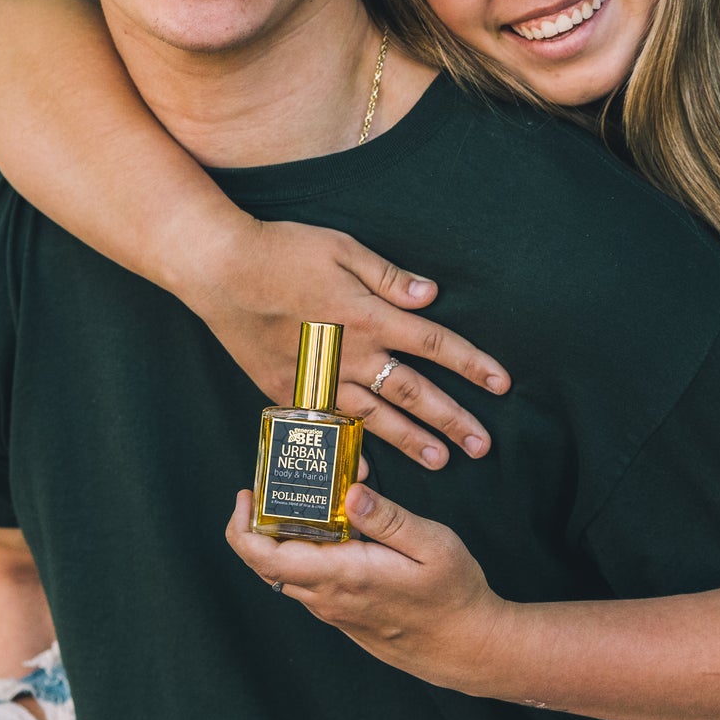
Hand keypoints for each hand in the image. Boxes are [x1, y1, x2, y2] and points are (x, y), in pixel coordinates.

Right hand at [186, 218, 510, 468]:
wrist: (217, 270)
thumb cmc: (281, 250)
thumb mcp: (342, 249)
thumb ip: (389, 277)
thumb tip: (432, 295)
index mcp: (369, 316)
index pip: (434, 345)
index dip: (472, 365)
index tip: (502, 384)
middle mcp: (350, 354)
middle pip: (413, 392)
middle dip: (453, 419)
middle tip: (483, 445)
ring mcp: (318, 377)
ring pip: (375, 417)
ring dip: (411, 441)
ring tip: (441, 461)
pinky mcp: (287, 390)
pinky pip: (326, 427)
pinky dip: (349, 449)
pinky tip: (367, 470)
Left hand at [228, 486, 508, 691]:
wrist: (465, 647)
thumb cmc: (453, 595)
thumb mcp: (433, 545)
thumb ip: (388, 518)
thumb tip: (351, 491)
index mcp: (343, 575)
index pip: (267, 557)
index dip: (243, 527)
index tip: (245, 496)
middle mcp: (328, 597)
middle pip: (266, 564)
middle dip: (259, 524)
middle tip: (274, 486)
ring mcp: (334, 609)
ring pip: (286, 573)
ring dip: (284, 538)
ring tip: (311, 499)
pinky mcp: (345, 614)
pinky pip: (308, 583)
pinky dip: (307, 553)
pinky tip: (337, 529)